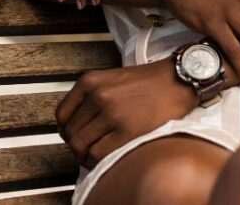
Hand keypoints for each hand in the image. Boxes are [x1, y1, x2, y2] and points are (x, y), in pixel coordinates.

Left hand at [56, 60, 195, 167]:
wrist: (178, 80)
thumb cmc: (150, 81)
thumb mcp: (112, 78)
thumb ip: (92, 95)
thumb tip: (78, 122)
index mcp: (91, 81)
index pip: (61, 114)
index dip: (66, 130)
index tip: (73, 135)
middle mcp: (98, 95)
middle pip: (70, 132)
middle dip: (75, 145)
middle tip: (86, 148)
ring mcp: (111, 113)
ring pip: (80, 145)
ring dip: (84, 155)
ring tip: (94, 155)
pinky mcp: (127, 130)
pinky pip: (98, 154)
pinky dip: (98, 160)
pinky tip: (106, 158)